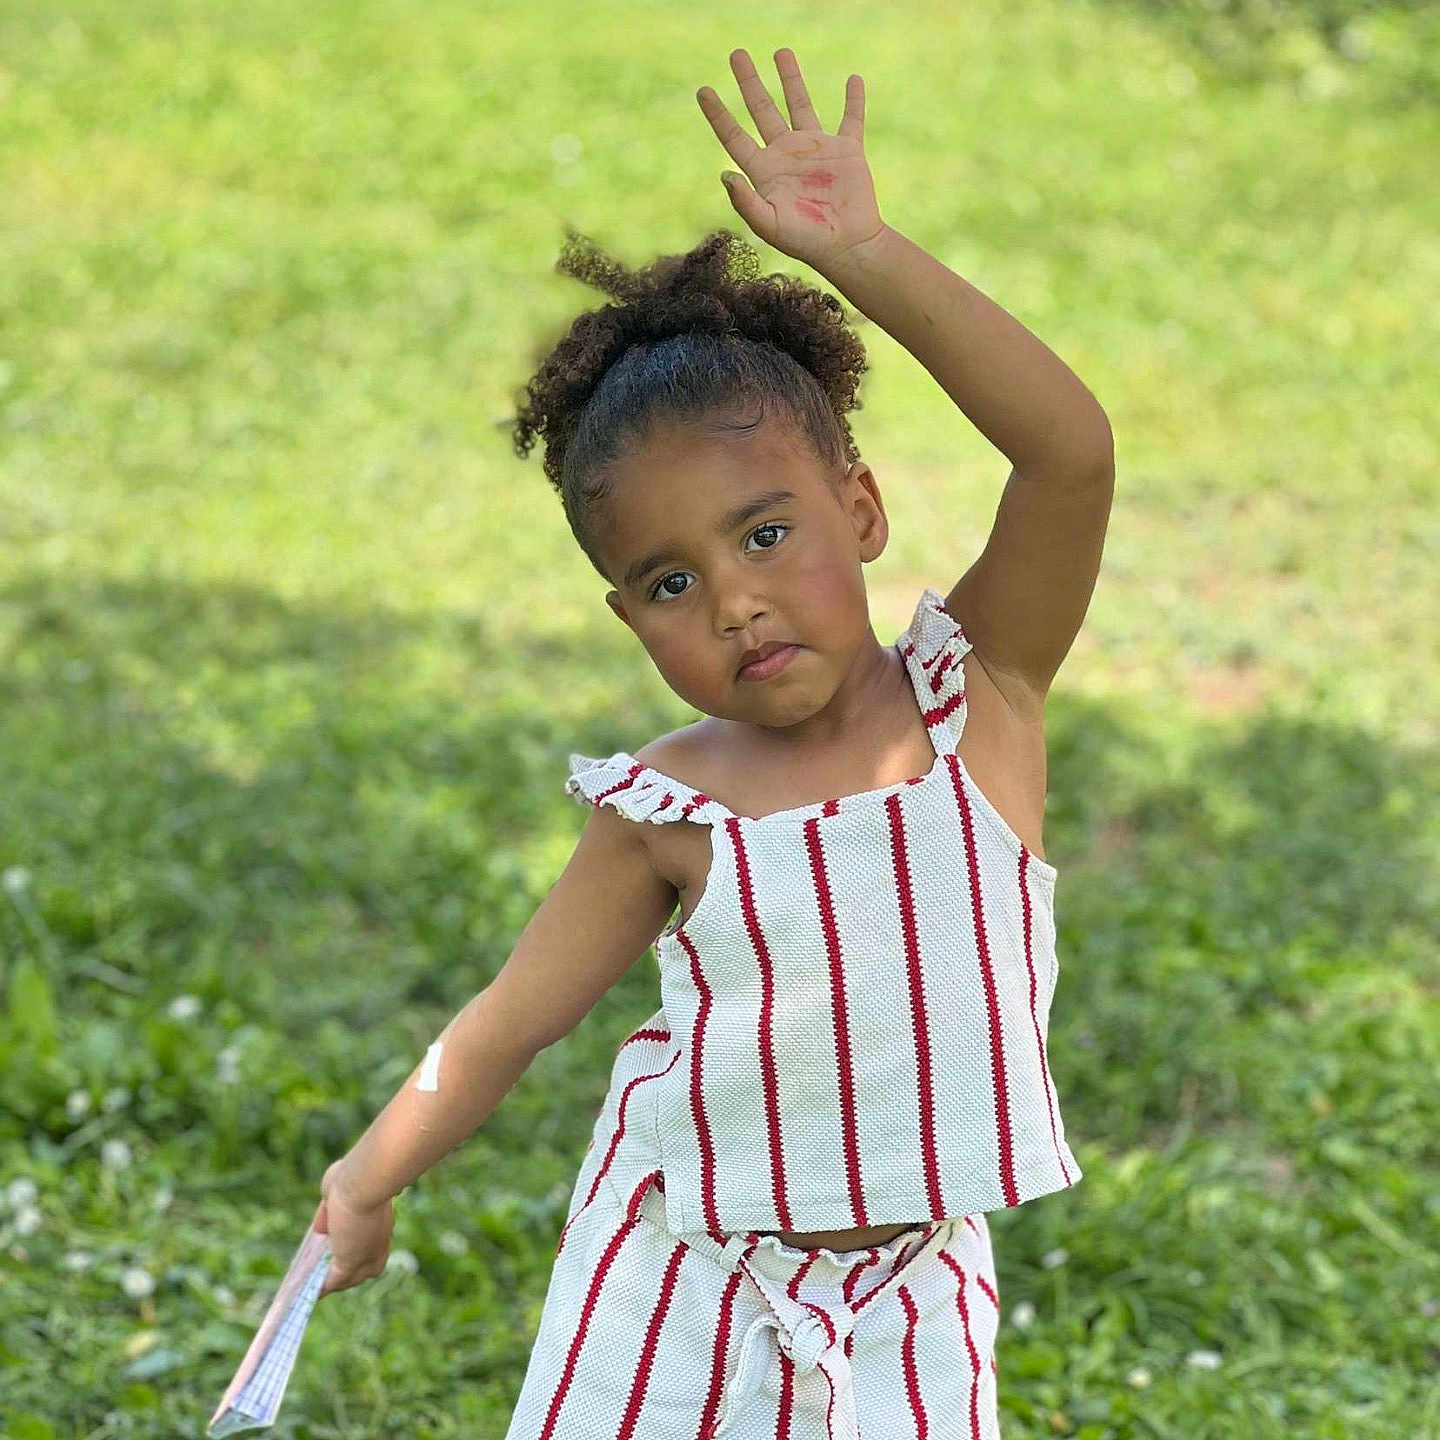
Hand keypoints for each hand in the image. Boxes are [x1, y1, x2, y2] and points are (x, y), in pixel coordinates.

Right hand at [313, 1157, 394, 1297]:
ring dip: (335, 1284)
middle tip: (330, 1275)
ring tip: (318, 1288)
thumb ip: (330, 1212)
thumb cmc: (356, 1176)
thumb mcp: (340, 1193)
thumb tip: (321, 1228)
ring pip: (351, 1279)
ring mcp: (366, 1255)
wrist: (363, 1179)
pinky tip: (312, 1293)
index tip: (344, 1252)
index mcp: (381, 1224)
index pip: (371, 1246)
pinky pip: (334, 1281)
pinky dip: (323, 1288)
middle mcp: (378, 1243)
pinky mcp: (350, 1263)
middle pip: (365, 1269)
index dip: (357, 1250)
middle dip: (350, 1273)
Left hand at [697, 48, 887, 275]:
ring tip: (781, 52)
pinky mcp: (847, 152)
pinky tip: (853, 80)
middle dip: (749, 82)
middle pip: (763, 110)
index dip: (718, 114)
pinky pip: (851, 119)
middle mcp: (787, 155)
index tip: (703, 90)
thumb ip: (746, 202)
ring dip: (791, 78)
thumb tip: (725, 173)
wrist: (848, 248)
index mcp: (765, 171)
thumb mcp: (769, 225)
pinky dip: (854, 100)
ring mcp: (817, 151)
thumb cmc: (806, 242)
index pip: (735, 137)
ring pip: (800, 104)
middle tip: (737, 54)